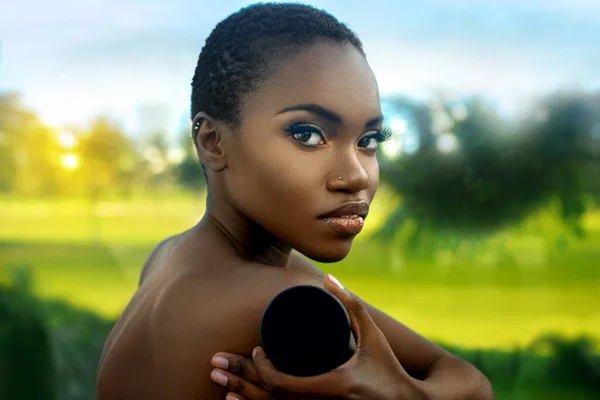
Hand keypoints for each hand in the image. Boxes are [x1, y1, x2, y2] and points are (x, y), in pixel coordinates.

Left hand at [209, 274, 429, 399]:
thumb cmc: (389, 369)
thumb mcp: (373, 337)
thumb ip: (352, 307)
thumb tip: (329, 279)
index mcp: (335, 386)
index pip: (285, 385)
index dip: (262, 369)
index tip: (255, 351)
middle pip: (268, 399)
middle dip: (237, 379)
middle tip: (214, 361)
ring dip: (241, 396)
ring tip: (217, 380)